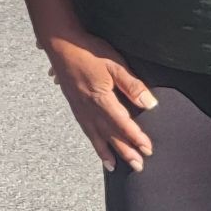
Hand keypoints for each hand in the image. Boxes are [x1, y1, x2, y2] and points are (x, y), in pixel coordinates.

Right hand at [43, 29, 157, 170]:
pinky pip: (85, 129)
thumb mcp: (115, 63)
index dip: (136, 138)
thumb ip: (132, 85)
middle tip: (138, 166)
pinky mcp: (74, 106)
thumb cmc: (88, 51)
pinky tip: (97, 146)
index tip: (148, 149)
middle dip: (125, 151)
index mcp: (101, 98)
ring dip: (107, 152)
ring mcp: (80, 108)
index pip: (122, 124)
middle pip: (110, 134)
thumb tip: (150, 103)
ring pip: (96, 135)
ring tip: (114, 167)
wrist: (60, 44)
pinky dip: (93, 141)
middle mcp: (89, 108)